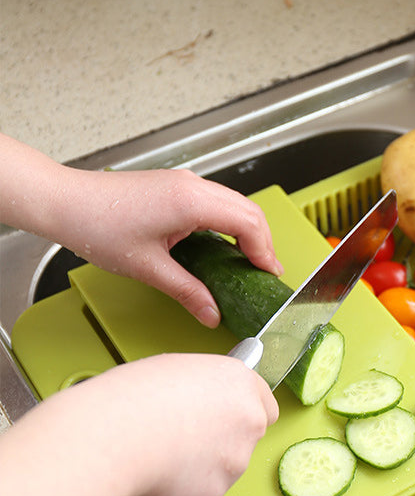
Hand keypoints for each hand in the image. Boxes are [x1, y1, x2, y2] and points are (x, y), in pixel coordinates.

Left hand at [0, 133, 283, 327]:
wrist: (64, 201)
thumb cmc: (97, 226)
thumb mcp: (149, 268)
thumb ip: (188, 292)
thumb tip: (211, 313)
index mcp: (192, 202)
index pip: (248, 223)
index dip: (265, 250)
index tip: (269, 274)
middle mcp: (193, 186)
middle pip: (249, 210)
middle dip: (263, 241)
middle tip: (265, 271)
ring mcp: (185, 182)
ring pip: (234, 203)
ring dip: (248, 230)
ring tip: (248, 260)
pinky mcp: (176, 185)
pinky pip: (217, 201)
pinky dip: (229, 222)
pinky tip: (222, 244)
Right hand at [0, 353, 277, 495]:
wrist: (112, 436)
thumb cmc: (132, 397)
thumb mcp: (174, 370)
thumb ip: (203, 389)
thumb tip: (198, 403)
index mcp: (241, 384)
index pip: (265, 406)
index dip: (240, 414)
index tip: (223, 419)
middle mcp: (248, 423)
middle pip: (243, 440)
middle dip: (218, 445)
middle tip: (179, 440)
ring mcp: (234, 463)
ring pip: (219, 472)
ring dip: (195, 471)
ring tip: (155, 457)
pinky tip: (150, 479)